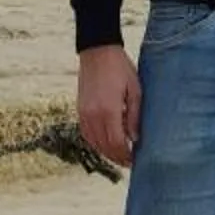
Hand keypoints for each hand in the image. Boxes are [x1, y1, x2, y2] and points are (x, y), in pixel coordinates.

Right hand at [76, 43, 140, 168]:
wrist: (97, 51)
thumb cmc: (120, 68)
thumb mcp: (135, 90)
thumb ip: (134, 116)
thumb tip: (135, 139)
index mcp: (109, 111)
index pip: (117, 144)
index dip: (126, 155)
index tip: (135, 160)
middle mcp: (94, 115)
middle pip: (105, 147)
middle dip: (117, 157)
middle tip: (129, 162)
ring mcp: (84, 113)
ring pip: (94, 143)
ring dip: (106, 152)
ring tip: (119, 155)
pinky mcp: (79, 110)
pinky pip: (86, 134)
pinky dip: (96, 143)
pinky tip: (105, 144)